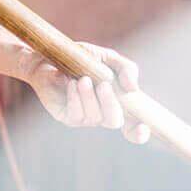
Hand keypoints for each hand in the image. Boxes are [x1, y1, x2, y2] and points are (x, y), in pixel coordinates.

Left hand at [22, 42, 149, 144]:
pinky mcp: (67, 117)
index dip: (139, 133)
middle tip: (104, 84)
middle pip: (113, 121)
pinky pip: (76, 114)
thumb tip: (133, 88)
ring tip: (83, 78)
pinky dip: (76, 98)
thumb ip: (126, 68)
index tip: (143, 127)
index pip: (131, 127)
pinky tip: (72, 83)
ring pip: (94, 117)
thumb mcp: (106, 57)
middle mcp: (101, 114)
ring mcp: (84, 117)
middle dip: (110, 104)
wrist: (47, 58)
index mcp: (115, 103)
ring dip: (90, 97)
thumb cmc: (79, 58)